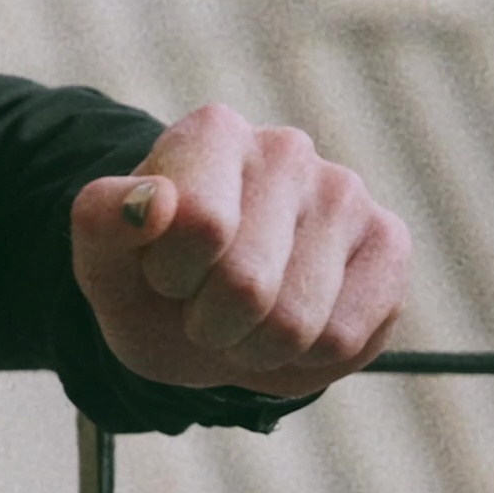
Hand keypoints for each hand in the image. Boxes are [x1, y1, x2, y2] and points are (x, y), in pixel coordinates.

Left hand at [70, 103, 408, 398]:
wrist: (204, 317)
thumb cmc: (153, 282)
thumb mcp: (105, 262)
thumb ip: (103, 222)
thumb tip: (152, 201)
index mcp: (212, 132)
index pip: (199, 226)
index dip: (171, 276)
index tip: (164, 271)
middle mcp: (287, 148)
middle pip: (247, 285)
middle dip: (213, 323)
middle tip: (205, 307)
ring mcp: (346, 192)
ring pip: (296, 323)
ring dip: (256, 347)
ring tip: (247, 319)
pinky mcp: (390, 243)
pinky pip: (344, 339)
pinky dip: (306, 359)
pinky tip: (294, 325)